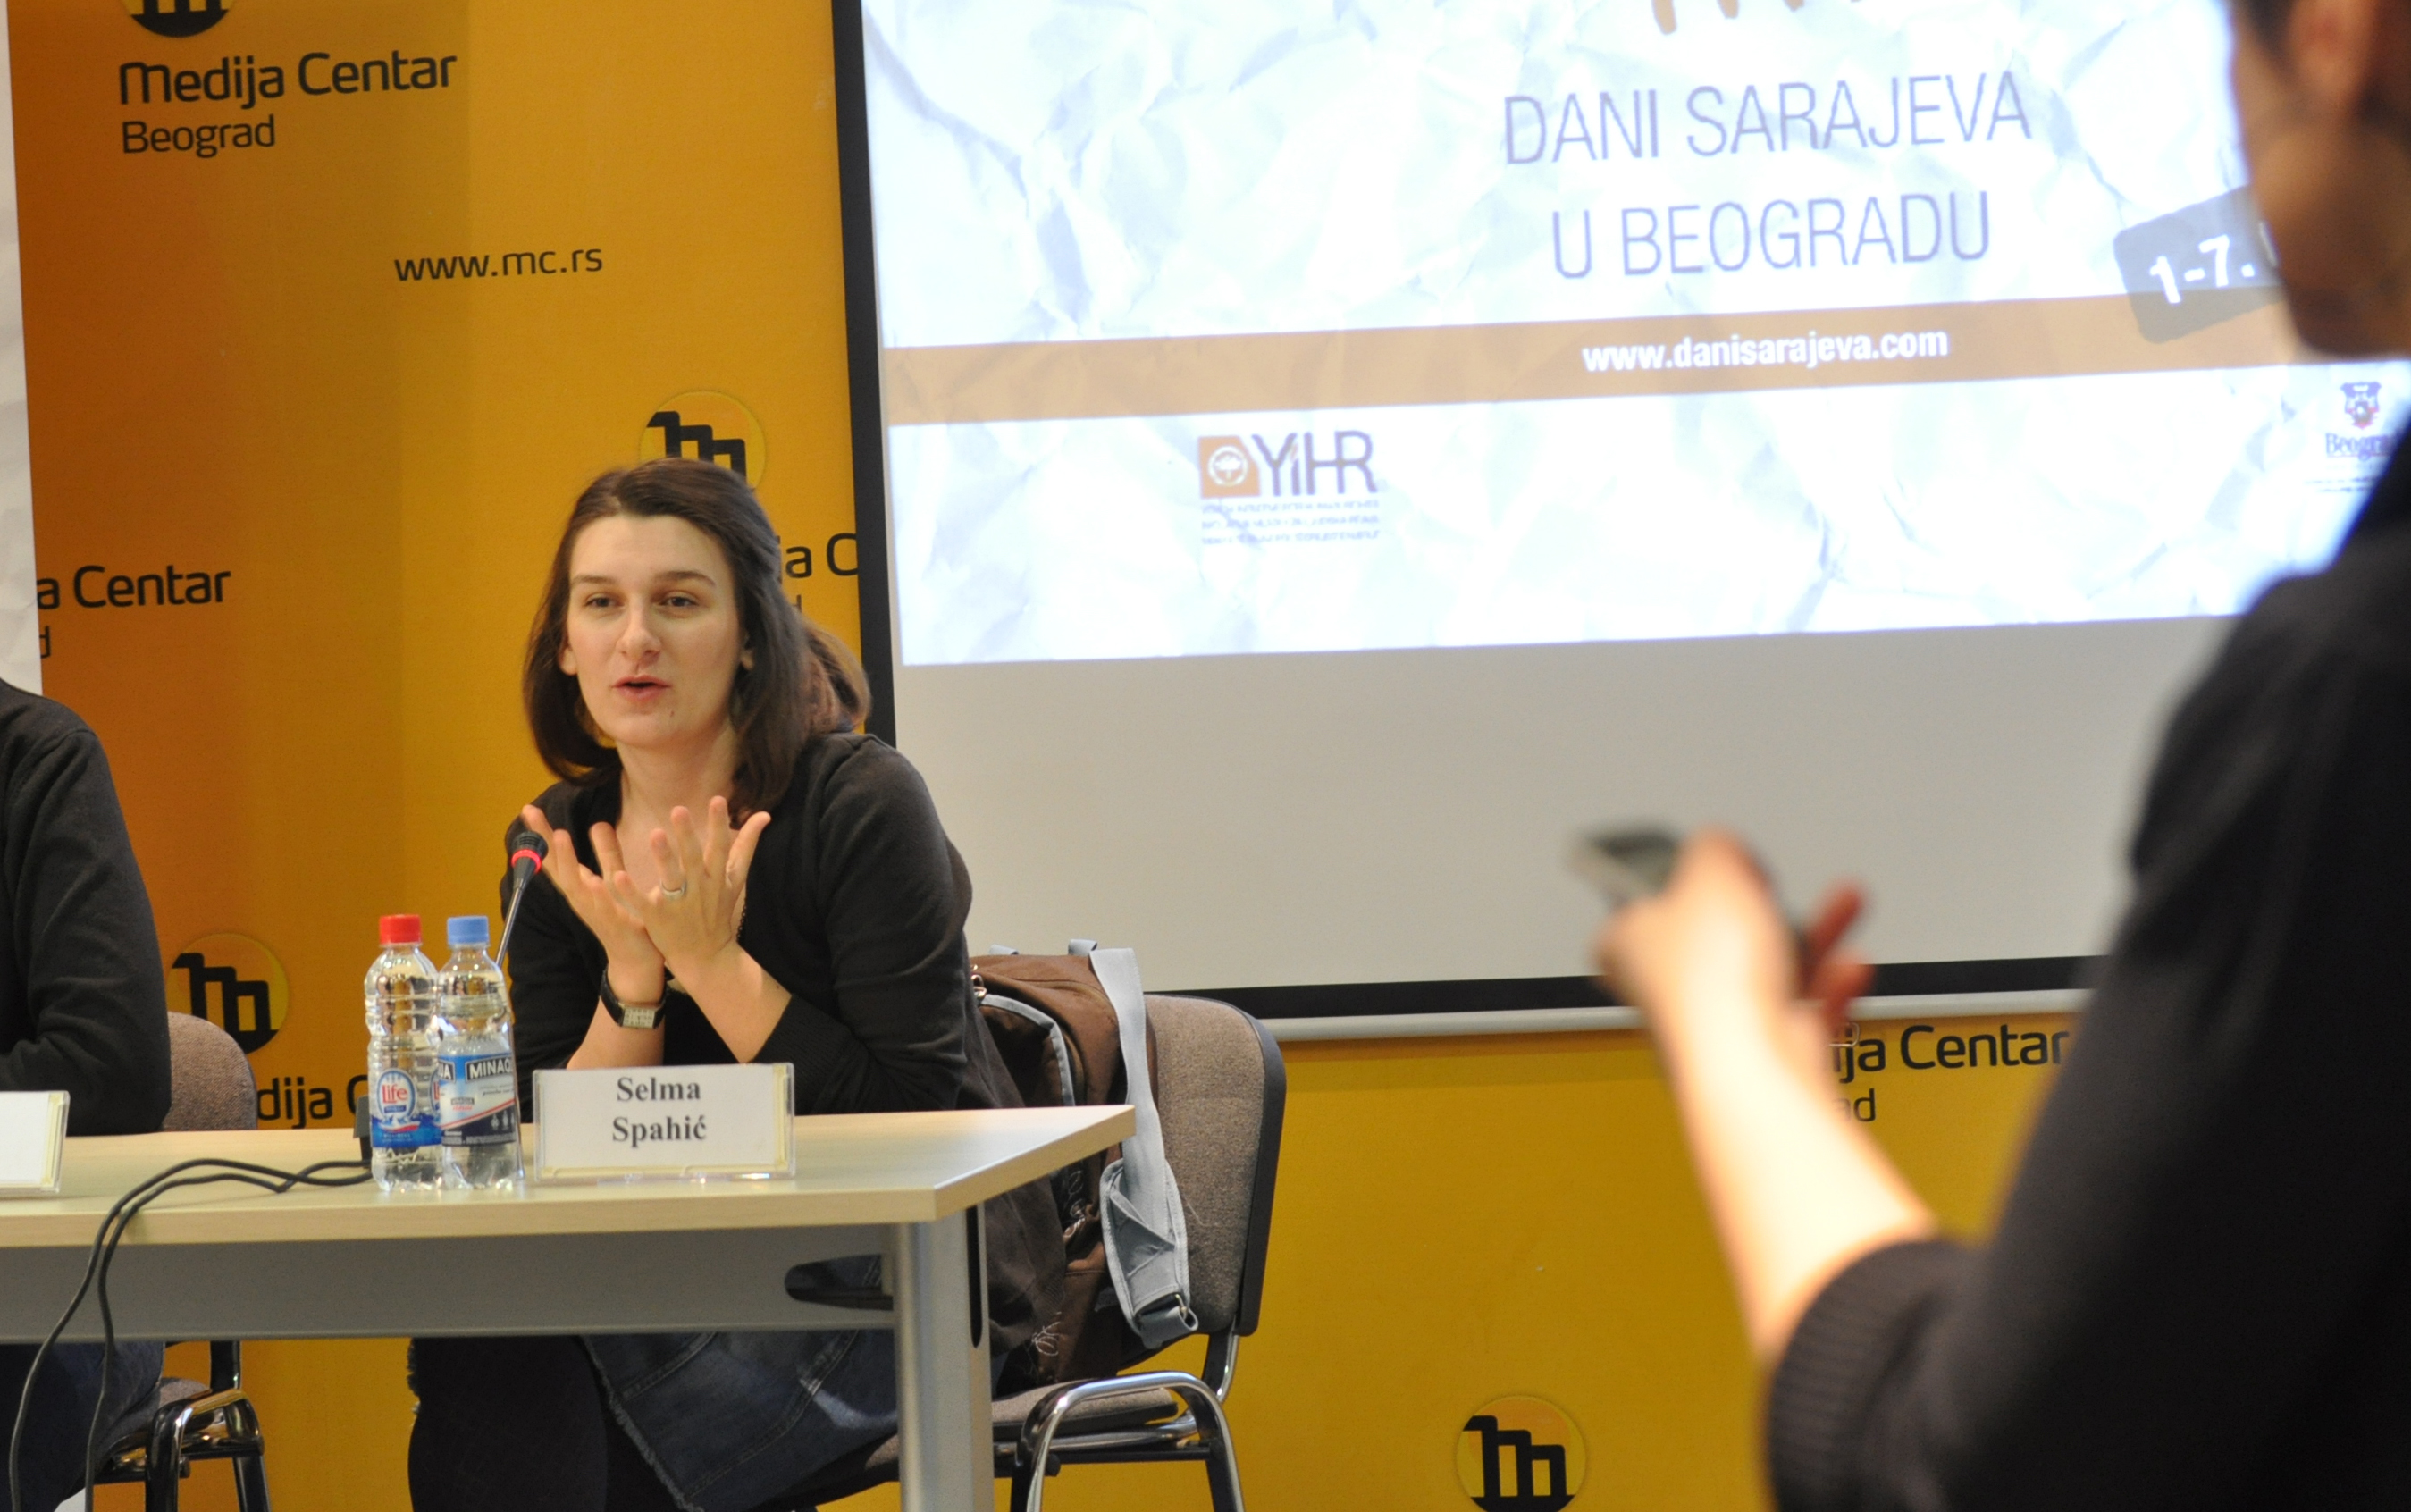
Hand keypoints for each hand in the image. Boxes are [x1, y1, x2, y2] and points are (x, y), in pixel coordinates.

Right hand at [522, 803, 663, 985]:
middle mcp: (583, 899)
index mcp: (581, 887)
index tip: (528, 809)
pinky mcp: (618, 926)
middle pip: (560, 869)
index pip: (556, 857)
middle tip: (537, 818)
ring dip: (568, 862)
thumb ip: (607, 854)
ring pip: (577, 886)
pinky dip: (599, 896)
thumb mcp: (614, 880)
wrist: (636, 960)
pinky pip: (606, 910)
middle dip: (548, 844)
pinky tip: (595, 882)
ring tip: (560, 837)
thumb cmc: (623, 918)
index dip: (542, 835)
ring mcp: (597, 913)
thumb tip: (597, 823)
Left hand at [609, 797, 771, 981]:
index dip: (719, 824)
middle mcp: (700, 889)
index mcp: (717, 877)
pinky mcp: (657, 918)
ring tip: (654, 834)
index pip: (720, 847)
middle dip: (688, 836)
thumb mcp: (735, 878)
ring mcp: (678, 905)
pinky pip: (644, 903)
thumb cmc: (718, 910)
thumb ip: (746, 844)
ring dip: (664, 858)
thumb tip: (764, 814)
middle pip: (694, 859)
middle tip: (679, 810)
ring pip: (672, 879)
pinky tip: (619, 876)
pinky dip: (633, 891)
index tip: (718, 800)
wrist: (706, 956)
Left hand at [1593, 830, 1870, 1076]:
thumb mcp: (1708, 867)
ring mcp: (1718, 1026)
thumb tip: (1721, 848)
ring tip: (1842, 903)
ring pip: (1768, 969)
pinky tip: (1848, 963)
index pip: (1639, 904)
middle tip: (1772, 889)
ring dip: (1812, 934)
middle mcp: (1665, 991)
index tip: (1709, 865)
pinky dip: (1832, 983)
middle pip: (1714, 936)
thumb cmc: (1709, 981)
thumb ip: (1714, 847)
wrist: (1752, 1064)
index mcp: (1624, 947)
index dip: (1677, 878)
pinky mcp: (1767, 1052)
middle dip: (1759, 906)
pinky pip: (1806, 1009)